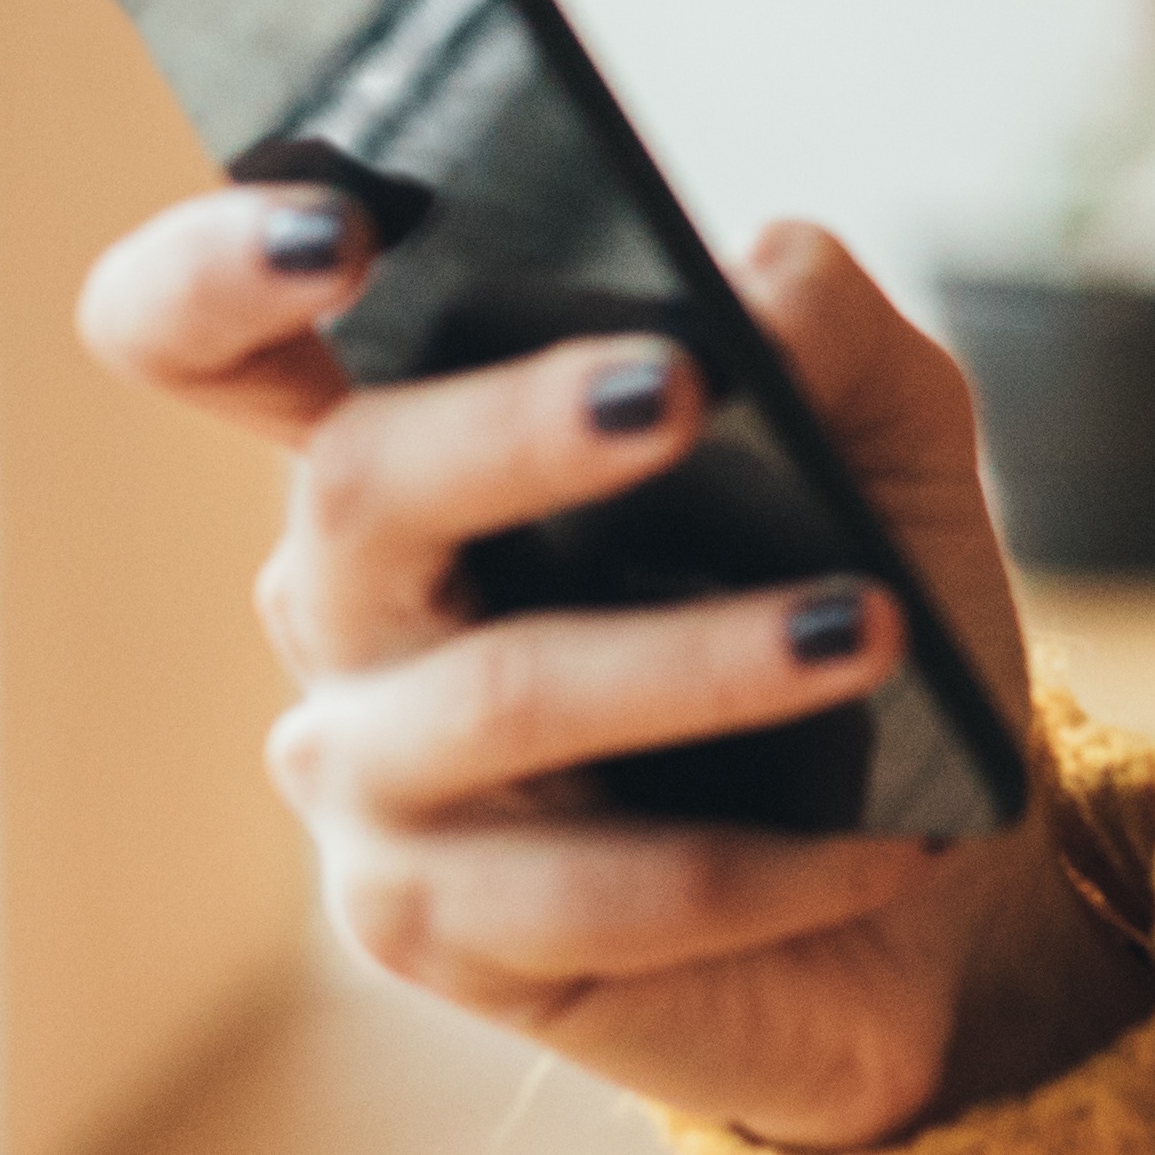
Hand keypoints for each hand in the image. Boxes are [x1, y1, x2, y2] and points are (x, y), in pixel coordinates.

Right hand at [77, 191, 1154, 1146]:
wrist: (941, 897)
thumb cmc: (868, 637)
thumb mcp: (891, 458)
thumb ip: (833, 337)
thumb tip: (755, 273)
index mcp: (413, 446)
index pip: (213, 337)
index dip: (221, 268)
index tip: (340, 227)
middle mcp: (348, 599)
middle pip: (356, 486)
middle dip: (514, 428)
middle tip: (678, 388)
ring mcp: (368, 771)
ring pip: (503, 691)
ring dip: (698, 661)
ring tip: (861, 631)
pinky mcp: (427, 928)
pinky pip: (590, 890)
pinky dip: (760, 863)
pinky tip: (880, 844)